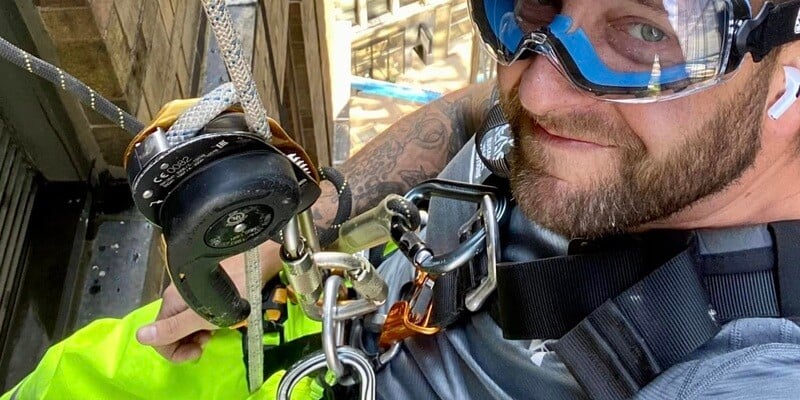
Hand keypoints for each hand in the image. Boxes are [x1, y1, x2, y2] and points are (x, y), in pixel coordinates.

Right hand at [136, 242, 282, 361]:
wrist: (257, 263)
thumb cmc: (234, 288)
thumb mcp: (202, 315)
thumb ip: (173, 328)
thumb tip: (140, 337)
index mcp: (170, 303)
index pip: (158, 337)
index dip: (174, 351)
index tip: (196, 353)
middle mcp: (176, 297)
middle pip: (171, 331)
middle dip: (187, 343)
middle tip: (208, 342)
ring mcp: (190, 293)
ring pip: (185, 324)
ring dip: (197, 335)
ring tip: (215, 332)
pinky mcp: (204, 291)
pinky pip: (197, 315)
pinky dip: (205, 324)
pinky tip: (219, 322)